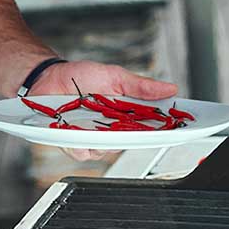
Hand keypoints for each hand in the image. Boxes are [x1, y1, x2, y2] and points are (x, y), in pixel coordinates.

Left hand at [31, 60, 178, 162]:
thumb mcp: (114, 76)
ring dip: (103, 139)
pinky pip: (81, 152)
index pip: (151, 127)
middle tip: (134, 126)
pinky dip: (80, 143)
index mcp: (125, 115)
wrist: (48, 77)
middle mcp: (111, 130)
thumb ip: (140, 86)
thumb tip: (170, 88)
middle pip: (131, 143)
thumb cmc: (80, 77)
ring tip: (97, 123)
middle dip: (135, 137)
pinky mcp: (72, 143)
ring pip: (106, 151)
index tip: (179, 128)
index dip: (166, 130)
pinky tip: (77, 132)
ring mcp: (92, 138)